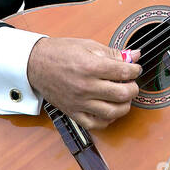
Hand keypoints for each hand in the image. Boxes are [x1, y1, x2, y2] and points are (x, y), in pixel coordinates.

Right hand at [26, 38, 141, 130]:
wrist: (35, 64)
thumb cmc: (59, 53)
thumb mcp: (88, 46)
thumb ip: (113, 53)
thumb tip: (134, 55)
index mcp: (90, 67)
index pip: (124, 72)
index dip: (135, 70)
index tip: (135, 68)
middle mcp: (85, 86)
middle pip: (122, 94)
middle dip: (133, 88)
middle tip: (131, 83)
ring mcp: (79, 102)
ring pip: (112, 112)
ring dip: (124, 106)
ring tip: (123, 98)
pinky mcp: (73, 112)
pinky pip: (95, 124)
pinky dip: (107, 120)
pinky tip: (109, 110)